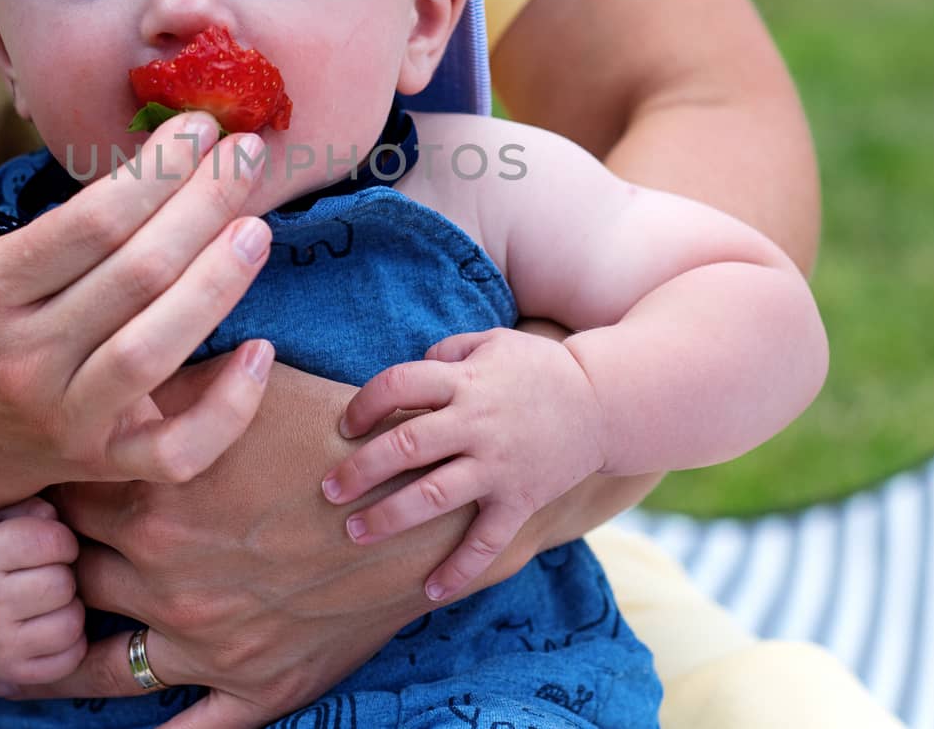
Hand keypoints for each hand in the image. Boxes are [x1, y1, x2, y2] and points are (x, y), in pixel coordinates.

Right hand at [0, 114, 275, 503]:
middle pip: (135, 275)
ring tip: (256, 229)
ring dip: (218, 283)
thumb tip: (179, 162)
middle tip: (246, 156)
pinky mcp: (101, 467)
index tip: (200, 128)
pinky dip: (229, 406)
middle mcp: (22, 358)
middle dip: (203, 206)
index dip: (158, 171)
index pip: (91, 222)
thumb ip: (71, 231)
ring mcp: (63, 419)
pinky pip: (177, 451)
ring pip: (154, 351)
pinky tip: (261, 350)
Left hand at [0, 362, 481, 727]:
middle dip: (45, 570)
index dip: (45, 491)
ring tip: (15, 665)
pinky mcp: (251, 686)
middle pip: (68, 575)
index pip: (61, 496)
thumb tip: (115, 380)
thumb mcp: (249, 389)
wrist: (421, 506)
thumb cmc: (336, 435)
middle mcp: (163, 574)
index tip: (34, 491)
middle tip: (27, 566)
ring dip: (55, 658)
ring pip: (95, 664)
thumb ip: (170, 388)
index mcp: (154, 498)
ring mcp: (204, 640)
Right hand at [0, 498, 85, 691]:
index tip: (50, 544)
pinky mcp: (11, 672)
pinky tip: (48, 625)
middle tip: (45, 573)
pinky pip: (71, 656)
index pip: (53, 540)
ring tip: (47, 600)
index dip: (62, 539)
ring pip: (72, 622)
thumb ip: (29, 506)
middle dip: (63, 573)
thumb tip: (56, 517)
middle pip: (63, 583)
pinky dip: (70, 641)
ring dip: (69, 608)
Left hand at [320, 327, 606, 601]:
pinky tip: (430, 591)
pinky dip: (459, 570)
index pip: (399, 385)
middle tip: (328, 490)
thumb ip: (446, 353)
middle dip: (360, 470)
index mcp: (465, 382)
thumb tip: (409, 372)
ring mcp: (499, 466)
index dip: (364, 403)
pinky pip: (486, 542)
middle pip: (406, 446)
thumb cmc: (539, 368)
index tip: (344, 426)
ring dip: (389, 517)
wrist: (605, 402)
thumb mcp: (491, 342)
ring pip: (434, 497)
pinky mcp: (521, 500)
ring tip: (354, 532)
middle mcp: (477, 425)